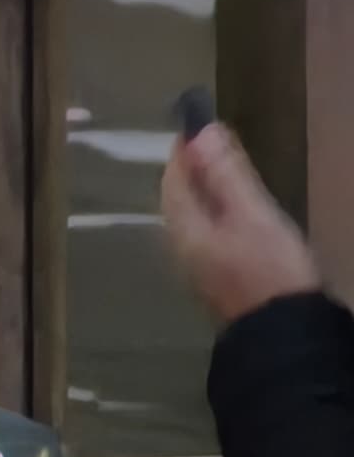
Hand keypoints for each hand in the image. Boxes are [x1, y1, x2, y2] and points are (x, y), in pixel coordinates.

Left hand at [166, 119, 325, 328]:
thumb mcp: (252, 214)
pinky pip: (207, 235)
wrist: (283, 332)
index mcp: (184, 229)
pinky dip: (214, 213)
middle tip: (204, 144)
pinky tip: (232, 214)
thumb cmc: (269, 267)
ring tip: (218, 171)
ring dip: (201, 191)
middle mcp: (182, 247)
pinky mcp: (219, 278)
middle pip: (178, 200)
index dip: (182, 151)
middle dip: (188, 170)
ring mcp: (199, 266)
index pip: (173, 180)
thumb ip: (226, 175)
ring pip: (192, 218)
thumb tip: (201, 133)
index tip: (193, 123)